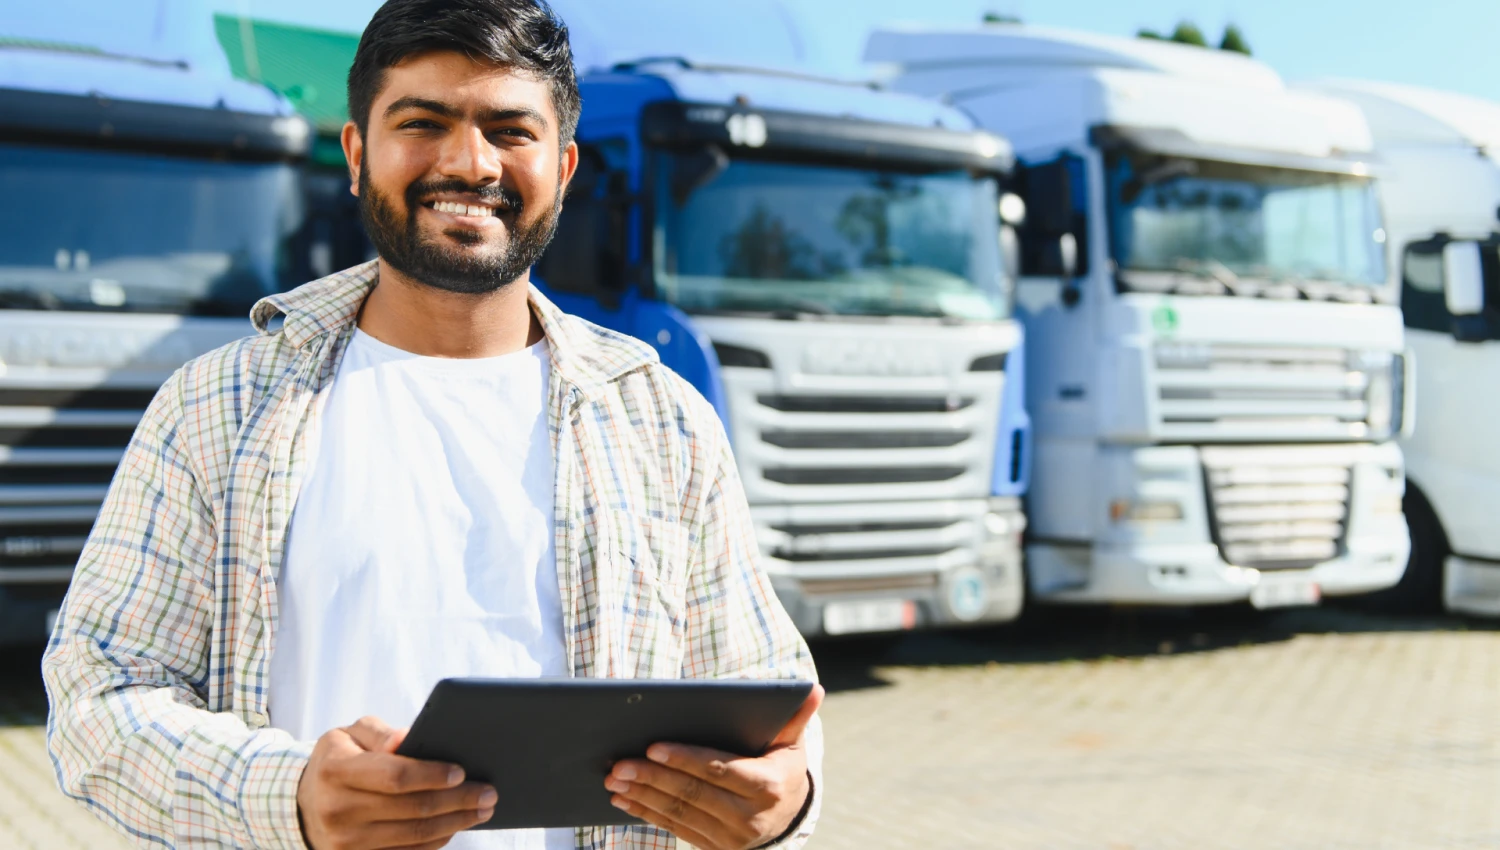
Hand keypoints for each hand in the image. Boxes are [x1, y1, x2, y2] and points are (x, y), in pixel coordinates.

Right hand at [297, 715, 496, 849]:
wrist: (305, 804)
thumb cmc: (338, 760)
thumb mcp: (349, 734)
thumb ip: (378, 732)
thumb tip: (405, 739)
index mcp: (335, 771)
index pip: (394, 776)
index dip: (431, 775)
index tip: (461, 772)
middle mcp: (338, 810)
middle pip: (411, 809)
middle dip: (457, 801)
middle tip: (489, 792)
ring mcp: (346, 843)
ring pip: (414, 836)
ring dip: (455, 823)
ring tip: (482, 809)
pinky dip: (437, 841)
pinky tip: (457, 825)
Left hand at [604, 684, 823, 849]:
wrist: (789, 817)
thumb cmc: (781, 767)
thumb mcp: (791, 744)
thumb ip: (796, 717)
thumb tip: (814, 687)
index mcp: (767, 785)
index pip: (720, 770)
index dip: (686, 759)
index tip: (654, 747)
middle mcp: (750, 817)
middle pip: (693, 793)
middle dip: (652, 778)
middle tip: (620, 763)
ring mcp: (731, 838)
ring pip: (679, 814)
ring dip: (643, 797)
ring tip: (615, 780)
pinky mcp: (715, 849)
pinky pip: (676, 829)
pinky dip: (647, 814)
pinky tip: (625, 801)